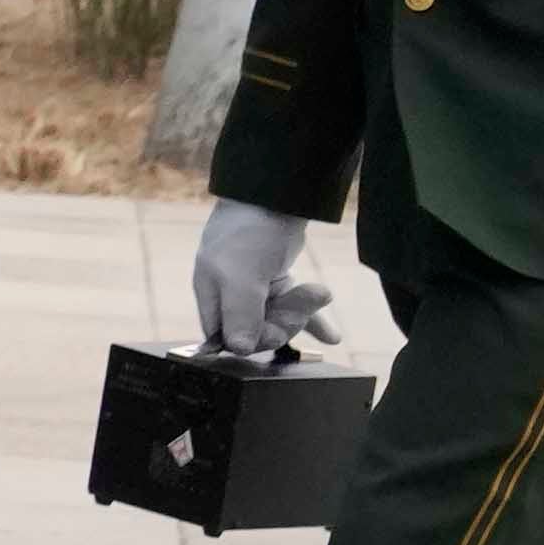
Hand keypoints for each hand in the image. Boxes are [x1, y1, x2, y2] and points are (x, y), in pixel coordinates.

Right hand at [191, 198, 338, 361]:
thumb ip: (240, 314)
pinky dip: (312, 320)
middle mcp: (229, 296)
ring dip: (302, 311)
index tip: (274, 325)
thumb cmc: (249, 233)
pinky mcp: (275, 280)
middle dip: (285, 320)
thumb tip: (239, 349)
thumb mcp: (242, 276)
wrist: (275, 196)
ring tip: (321, 292)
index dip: (253, 339)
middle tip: (303, 299)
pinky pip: (291, 309)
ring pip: (277, 319)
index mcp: (212, 296)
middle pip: (257, 331)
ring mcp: (254, 289)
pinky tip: (331, 335)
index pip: (228, 339)